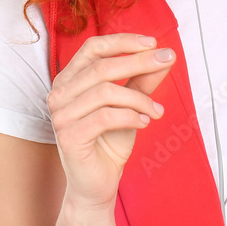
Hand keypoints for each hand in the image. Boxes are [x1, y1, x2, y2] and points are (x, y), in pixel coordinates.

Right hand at [46, 34, 175, 208]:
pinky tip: (145, 122)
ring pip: (106, 91)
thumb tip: (165, 55)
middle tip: (167, 61)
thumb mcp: (131, 104)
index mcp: (70, 79)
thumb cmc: (110, 142)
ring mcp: (60, 115)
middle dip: (139, 61)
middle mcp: (59, 93)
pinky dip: (131, 116)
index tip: (154, 43)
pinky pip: (105, 117)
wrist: (98, 184)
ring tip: (157, 111)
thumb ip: (143, 80)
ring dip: (140, 98)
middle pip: (102, 66)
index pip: (93, 47)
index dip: (123, 41)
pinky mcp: (68, 137)